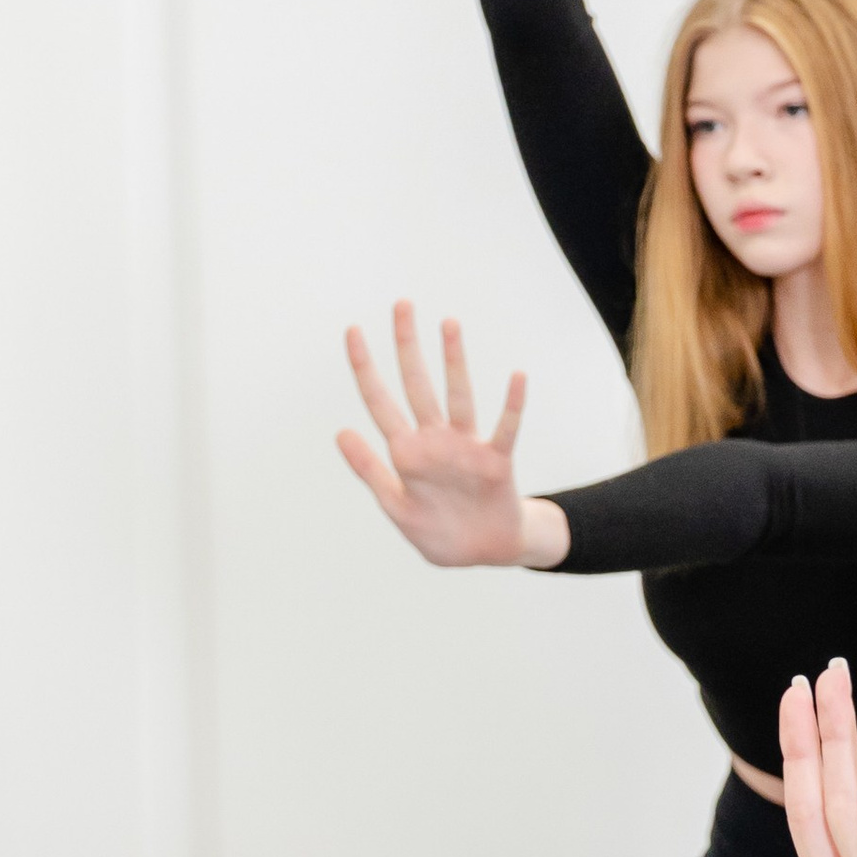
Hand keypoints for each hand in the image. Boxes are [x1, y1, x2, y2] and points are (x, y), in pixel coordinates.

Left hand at [336, 302, 565, 568]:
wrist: (485, 552)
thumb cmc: (439, 531)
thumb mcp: (396, 507)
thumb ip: (370, 470)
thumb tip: (341, 431)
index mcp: (406, 452)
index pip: (379, 401)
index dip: (364, 367)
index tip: (353, 330)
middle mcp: (435, 440)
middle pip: (416, 385)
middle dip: (406, 346)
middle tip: (401, 304)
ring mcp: (466, 447)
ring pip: (458, 396)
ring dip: (453, 361)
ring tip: (448, 324)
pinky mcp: (496, 461)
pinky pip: (505, 428)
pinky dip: (512, 404)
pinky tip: (516, 376)